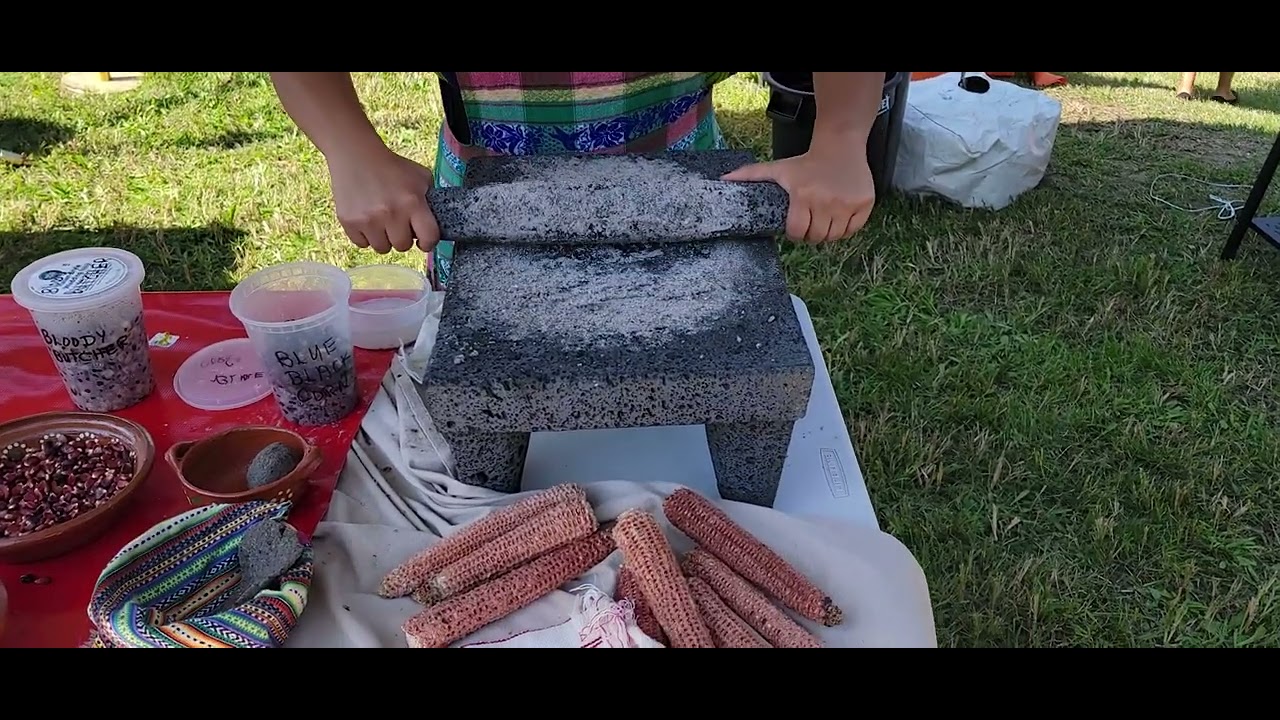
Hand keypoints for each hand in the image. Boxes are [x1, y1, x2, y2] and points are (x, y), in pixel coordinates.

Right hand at [326, 146, 440, 252]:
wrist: (356, 155)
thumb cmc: (392, 167)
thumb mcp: (421, 177)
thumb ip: (431, 199)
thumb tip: (437, 221)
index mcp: (413, 202)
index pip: (429, 238)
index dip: (428, 242)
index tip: (423, 240)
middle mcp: (391, 213)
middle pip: (402, 246)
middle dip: (402, 237)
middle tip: (397, 224)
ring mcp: (368, 220)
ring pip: (382, 248)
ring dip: (383, 238)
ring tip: (381, 221)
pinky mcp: (349, 222)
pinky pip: (362, 244)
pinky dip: (365, 236)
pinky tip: (366, 219)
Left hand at [722, 137, 874, 243]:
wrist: (840, 145)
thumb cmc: (805, 162)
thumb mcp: (778, 168)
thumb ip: (749, 176)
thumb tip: (721, 180)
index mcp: (803, 196)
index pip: (798, 233)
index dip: (795, 233)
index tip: (796, 225)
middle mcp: (827, 202)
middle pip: (817, 237)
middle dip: (811, 233)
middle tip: (810, 219)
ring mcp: (848, 204)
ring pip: (835, 237)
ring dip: (828, 232)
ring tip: (824, 216)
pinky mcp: (864, 204)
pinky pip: (853, 230)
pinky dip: (846, 228)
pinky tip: (839, 214)